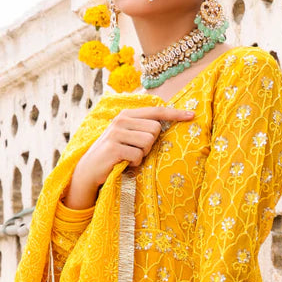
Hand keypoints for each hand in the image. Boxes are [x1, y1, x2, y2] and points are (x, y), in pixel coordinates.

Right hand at [66, 106, 193, 206]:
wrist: (89, 170)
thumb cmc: (114, 155)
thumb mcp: (127, 136)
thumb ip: (142, 128)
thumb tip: (165, 125)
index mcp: (127, 114)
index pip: (156, 111)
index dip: (175, 113)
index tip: (192, 115)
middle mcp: (121, 119)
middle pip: (155, 129)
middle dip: (150, 144)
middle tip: (135, 151)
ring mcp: (117, 132)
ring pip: (148, 142)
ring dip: (142, 155)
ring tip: (129, 157)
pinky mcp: (115, 147)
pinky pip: (138, 156)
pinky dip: (134, 164)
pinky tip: (124, 164)